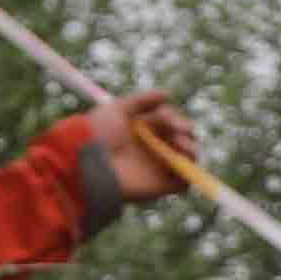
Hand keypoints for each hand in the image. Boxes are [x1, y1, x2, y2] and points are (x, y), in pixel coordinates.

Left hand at [82, 89, 200, 218]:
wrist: (89, 164)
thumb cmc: (99, 134)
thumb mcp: (118, 109)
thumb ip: (142, 100)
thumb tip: (168, 94)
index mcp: (143, 130)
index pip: (169, 122)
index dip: (174, 119)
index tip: (168, 118)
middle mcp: (153, 148)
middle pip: (182, 138)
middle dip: (186, 134)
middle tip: (180, 134)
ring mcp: (158, 168)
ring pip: (187, 158)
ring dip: (191, 151)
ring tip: (184, 148)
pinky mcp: (161, 186)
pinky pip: (184, 182)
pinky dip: (190, 174)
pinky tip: (183, 164)